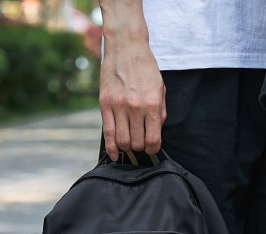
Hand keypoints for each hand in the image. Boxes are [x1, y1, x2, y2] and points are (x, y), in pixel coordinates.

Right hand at [99, 29, 165, 160]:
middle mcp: (135, 108)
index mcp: (152, 105)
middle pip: (137, 144)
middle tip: (140, 143)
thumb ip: (159, 114)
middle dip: (140, 148)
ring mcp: (118, 106)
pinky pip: (107, 133)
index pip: (153, 141)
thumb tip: (154, 136)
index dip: (153, 149)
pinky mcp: (105, 104)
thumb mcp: (160, 90)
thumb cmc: (146, 69)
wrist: (126, 46)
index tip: (151, 148)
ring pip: (122, 141)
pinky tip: (115, 155)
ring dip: (127, 148)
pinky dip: (111, 148)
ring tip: (129, 143)